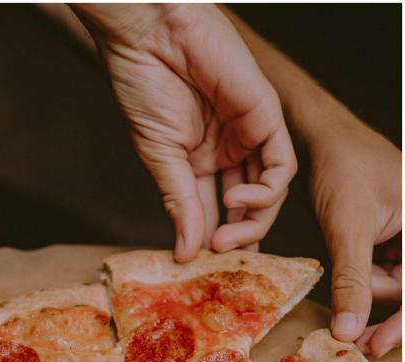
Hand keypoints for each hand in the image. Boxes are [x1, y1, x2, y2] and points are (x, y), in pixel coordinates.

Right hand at [73, 3, 296, 260]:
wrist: (149, 33)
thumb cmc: (144, 85)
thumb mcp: (159, 157)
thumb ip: (179, 204)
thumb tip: (185, 252)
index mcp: (197, 160)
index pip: (211, 210)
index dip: (209, 239)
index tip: (202, 266)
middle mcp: (227, 150)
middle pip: (244, 206)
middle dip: (236, 234)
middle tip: (220, 254)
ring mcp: (248, 135)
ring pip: (267, 193)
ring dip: (252, 221)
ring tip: (227, 236)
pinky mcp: (266, 117)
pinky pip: (281, 166)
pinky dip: (266, 190)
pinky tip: (240, 197)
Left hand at [308, 113, 400, 356]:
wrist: (324, 140)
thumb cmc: (343, 169)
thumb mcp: (347, 228)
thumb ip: (352, 282)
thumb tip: (347, 331)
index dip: (402, 322)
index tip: (376, 345)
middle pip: (404, 287)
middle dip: (374, 295)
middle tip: (350, 325)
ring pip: (390, 284)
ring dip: (363, 286)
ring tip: (341, 257)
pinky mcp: (391, 240)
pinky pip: (380, 272)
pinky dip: (361, 280)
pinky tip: (346, 277)